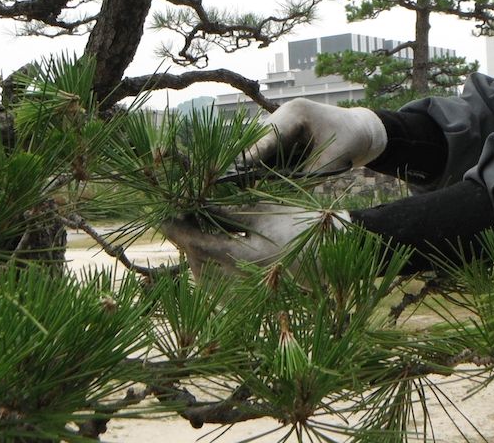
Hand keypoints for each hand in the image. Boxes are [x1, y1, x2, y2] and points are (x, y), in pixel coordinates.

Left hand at [161, 203, 349, 276]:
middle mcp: (241, 277)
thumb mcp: (262, 213)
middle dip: (185, 241)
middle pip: (197, 261)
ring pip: (206, 272)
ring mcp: (246, 286)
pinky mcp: (250, 288)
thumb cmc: (300, 224)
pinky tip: (212, 245)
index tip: (163, 217)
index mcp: (244, 256)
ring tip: (194, 228)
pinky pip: (221, 279)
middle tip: (176, 219)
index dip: (178, 229)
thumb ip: (227, 212)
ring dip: (196, 251)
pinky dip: (211, 262)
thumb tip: (197, 205)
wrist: (330, 249)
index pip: (199, 243)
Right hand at [248, 99, 386, 173]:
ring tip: (254, 185)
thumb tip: (278, 189)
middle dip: (254, 163)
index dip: (255, 153)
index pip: (269, 134)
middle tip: (245, 185)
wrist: (361, 132)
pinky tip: (266, 181)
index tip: (241, 170)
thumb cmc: (350, 140)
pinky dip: (269, 167)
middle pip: (260, 141)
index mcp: (296, 112)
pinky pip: (270, 154)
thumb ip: (307, 174)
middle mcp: (284, 115)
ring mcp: (281, 125)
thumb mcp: (332, 159)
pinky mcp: (282, 137)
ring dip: (261, 166)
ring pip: (263, 149)